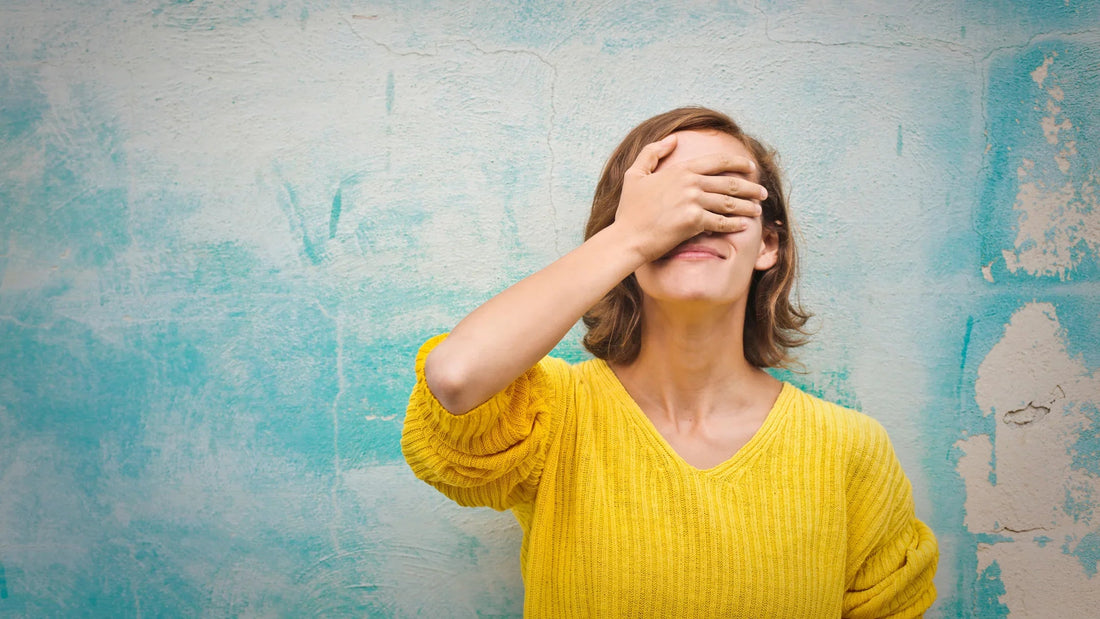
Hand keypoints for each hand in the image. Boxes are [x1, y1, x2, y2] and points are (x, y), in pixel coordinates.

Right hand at [613, 134, 767, 261]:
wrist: (627, 237)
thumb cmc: (630, 210)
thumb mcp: (635, 174)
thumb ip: (652, 152)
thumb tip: (672, 139)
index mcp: (681, 169)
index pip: (718, 161)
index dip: (738, 163)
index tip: (751, 168)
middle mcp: (690, 183)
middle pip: (729, 183)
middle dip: (750, 187)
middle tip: (762, 192)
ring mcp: (693, 202)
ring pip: (729, 202)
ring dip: (747, 206)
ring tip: (757, 209)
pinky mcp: (694, 222)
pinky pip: (722, 222)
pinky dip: (735, 224)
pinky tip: (744, 225)